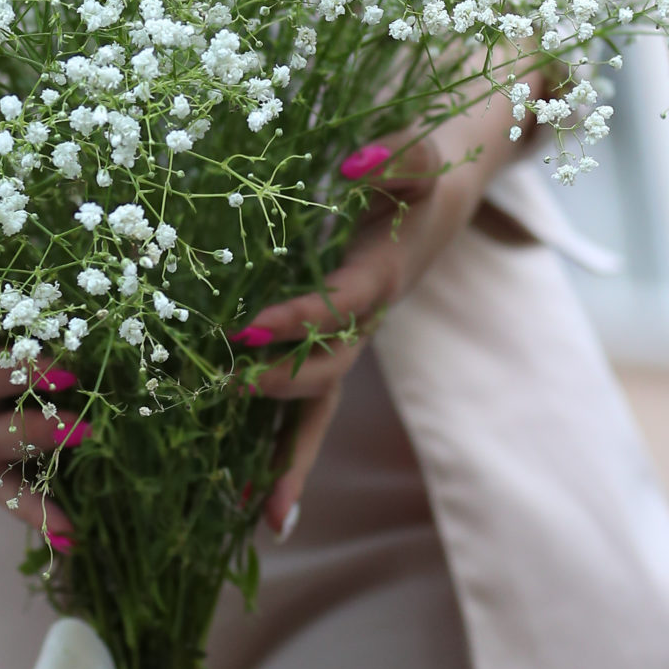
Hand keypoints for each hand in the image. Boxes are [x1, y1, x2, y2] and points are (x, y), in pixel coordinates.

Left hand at [235, 83, 531, 537]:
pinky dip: (285, 449)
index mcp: (381, 277)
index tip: (243, 330)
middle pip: (327, 375)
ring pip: (320, 408)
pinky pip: (311, 405)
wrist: (452, 192)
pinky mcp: (340, 345)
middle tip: (216, 392)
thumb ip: (399, 157)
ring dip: (290, 460)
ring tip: (256, 513)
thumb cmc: (430, 171)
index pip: (337, 308)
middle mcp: (368, 321)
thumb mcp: (424, 155)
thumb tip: (354, 165)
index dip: (297, 322)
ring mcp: (355, 341)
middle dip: (276, 392)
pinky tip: (246, 494)